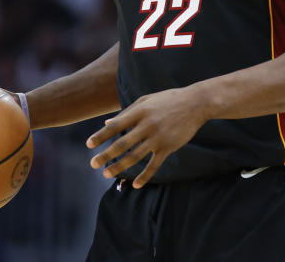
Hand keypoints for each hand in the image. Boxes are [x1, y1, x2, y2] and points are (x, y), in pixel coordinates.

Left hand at [86, 86, 209, 187]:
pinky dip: (144, 176)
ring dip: (119, 167)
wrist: (196, 103)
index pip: (116, 125)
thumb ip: (126, 112)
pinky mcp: (168, 147)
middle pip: (122, 144)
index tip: (88, 145)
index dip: (101, 136)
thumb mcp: (146, 100)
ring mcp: (158, 137)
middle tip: (93, 164)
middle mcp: (147, 125)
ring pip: (135, 156)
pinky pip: (154, 165)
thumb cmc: (168, 99)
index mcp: (140, 111)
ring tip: (107, 174)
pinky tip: (135, 185)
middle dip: (106, 155)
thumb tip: (106, 124)